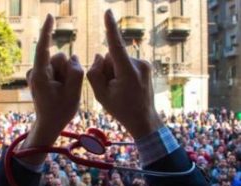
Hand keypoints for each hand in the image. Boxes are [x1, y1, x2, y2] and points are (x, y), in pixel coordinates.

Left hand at [19, 14, 83, 163]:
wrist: (49, 124)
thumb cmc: (60, 111)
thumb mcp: (73, 93)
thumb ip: (75, 71)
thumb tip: (72, 57)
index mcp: (40, 76)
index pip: (43, 48)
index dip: (47, 31)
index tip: (50, 16)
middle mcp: (36, 72)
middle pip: (59, 57)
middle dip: (68, 69)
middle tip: (67, 89)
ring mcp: (37, 74)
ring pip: (60, 63)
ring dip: (66, 74)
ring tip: (63, 91)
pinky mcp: (41, 76)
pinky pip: (57, 68)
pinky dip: (63, 76)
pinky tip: (60, 90)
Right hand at [87, 10, 161, 138]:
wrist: (143, 119)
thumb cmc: (121, 109)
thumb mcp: (100, 95)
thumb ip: (95, 72)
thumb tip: (99, 55)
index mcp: (128, 72)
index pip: (116, 45)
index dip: (110, 28)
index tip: (108, 12)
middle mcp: (139, 64)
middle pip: (112, 56)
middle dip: (107, 68)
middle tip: (111, 88)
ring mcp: (144, 65)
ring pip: (119, 60)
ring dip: (114, 71)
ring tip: (120, 89)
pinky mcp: (146, 67)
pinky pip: (126, 63)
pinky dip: (122, 71)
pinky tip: (126, 86)